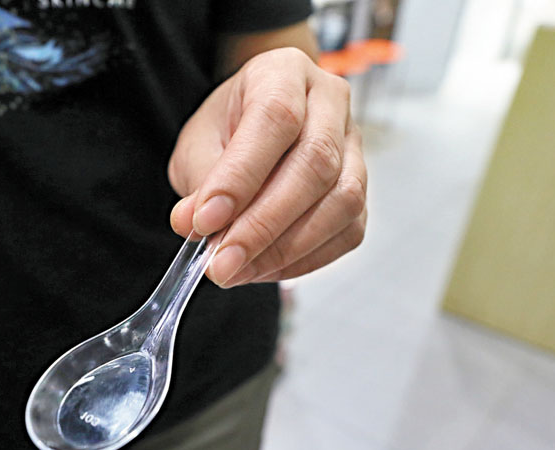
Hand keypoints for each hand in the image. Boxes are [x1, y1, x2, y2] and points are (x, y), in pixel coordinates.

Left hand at [168, 47, 366, 286]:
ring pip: (341, 202)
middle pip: (316, 164)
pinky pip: (348, 231)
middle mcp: (331, 102)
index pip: (275, 120)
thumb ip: (198, 181)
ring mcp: (355, 145)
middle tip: (221, 263)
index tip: (205, 221)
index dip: (240, 177)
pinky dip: (305, 260)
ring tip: (238, 270)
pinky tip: (265, 269)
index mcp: (284, 74)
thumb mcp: (198, 143)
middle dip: (262, 225)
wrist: (258, 124)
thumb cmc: (228, 128)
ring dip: (286, 248)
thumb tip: (192, 224)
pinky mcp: (363, 188)